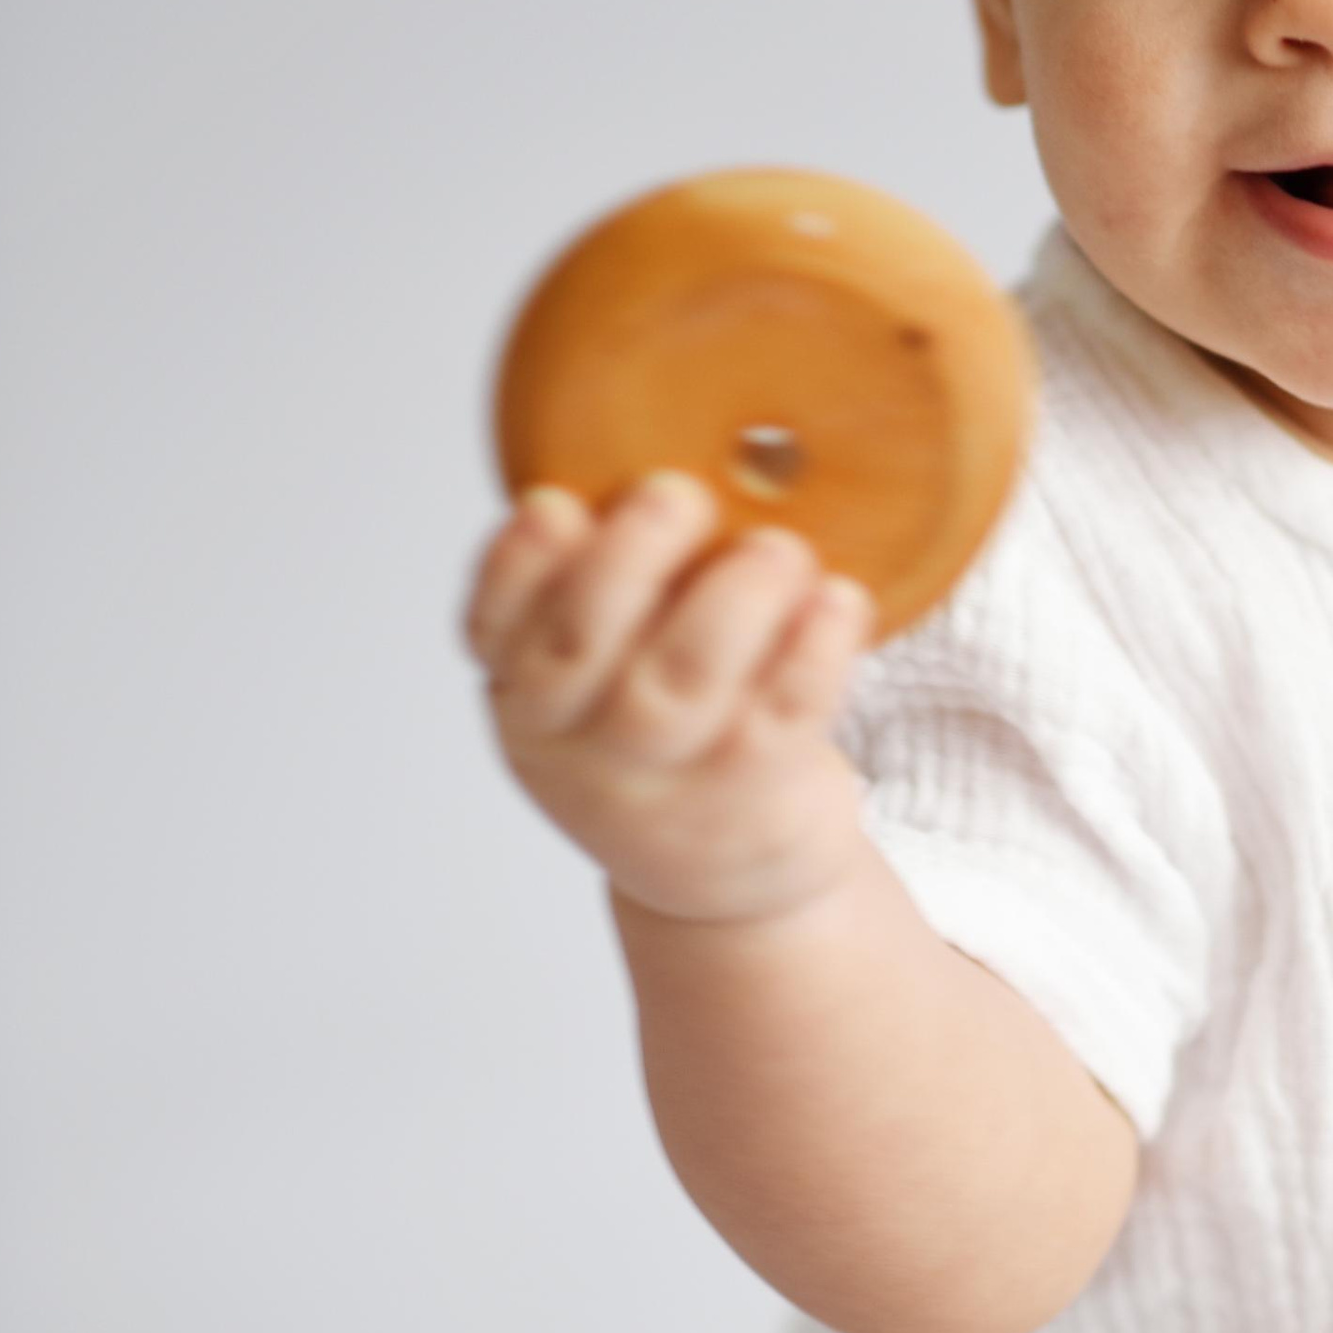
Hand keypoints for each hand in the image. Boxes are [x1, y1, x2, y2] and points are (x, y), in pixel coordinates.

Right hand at [460, 472, 877, 924]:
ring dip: (734, 597)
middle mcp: (578, 748)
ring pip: (684, 682)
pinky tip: (840, 601)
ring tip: (777, 548)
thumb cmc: (667, 737)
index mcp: (525, 699)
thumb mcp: (601, 680)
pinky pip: (787, 711)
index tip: (553, 503)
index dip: (516, 565)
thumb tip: (672, 448)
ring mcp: (666, 779)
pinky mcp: (756, 794)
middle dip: (627, 557)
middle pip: (582, 648)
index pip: (492, 627)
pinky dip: (817, 648)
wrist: (729, 883)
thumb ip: (607, 585)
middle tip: (678, 491)